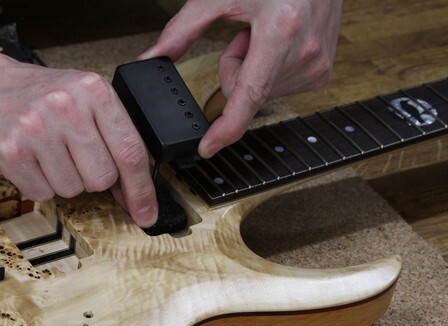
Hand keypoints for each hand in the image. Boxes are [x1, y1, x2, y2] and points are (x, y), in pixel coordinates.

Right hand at [0, 60, 158, 226]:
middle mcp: (66, 106)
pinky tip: (31, 160)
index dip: (141, 190)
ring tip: (48, 153)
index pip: (130, 151)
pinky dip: (39, 184)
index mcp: (93, 90)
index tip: (146, 213)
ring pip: (72, 189)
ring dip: (63, 180)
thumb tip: (136, 193)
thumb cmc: (37, 97)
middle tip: (72, 155)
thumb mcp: (83, 100)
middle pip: (102, 178)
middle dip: (91, 177)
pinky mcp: (12, 152)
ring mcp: (37, 129)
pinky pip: (43, 193)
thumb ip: (113, 138)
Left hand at [141, 0, 341, 157]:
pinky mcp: (322, 72)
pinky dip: (271, 69)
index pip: (248, 94)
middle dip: (235, 67)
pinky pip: (278, 89)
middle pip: (244, 91)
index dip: (225, 128)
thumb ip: (182, 30)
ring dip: (253, 67)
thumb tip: (152, 58)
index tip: (207, 148)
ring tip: (266, 34)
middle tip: (246, 35)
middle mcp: (304, 52)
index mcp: (281, 30)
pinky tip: (278, 42)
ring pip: (259, 93)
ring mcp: (316, 65)